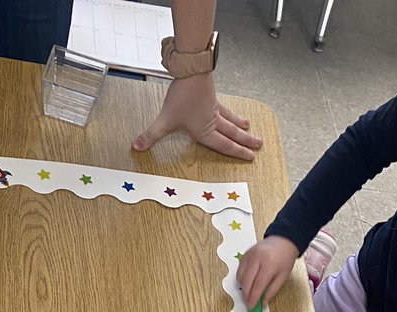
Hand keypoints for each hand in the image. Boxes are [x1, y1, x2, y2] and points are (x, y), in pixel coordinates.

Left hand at [132, 75, 261, 158]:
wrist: (191, 70)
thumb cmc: (181, 96)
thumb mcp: (164, 120)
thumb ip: (151, 135)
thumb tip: (137, 147)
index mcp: (205, 131)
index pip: (224, 145)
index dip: (237, 152)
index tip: (250, 157)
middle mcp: (212, 121)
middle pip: (233, 134)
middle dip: (246, 142)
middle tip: (259, 146)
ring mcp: (214, 108)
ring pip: (231, 120)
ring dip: (241, 126)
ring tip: (250, 129)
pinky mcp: (211, 96)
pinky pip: (225, 108)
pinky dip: (232, 112)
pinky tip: (234, 112)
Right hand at [236, 236, 298, 309]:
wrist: (283, 240)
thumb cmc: (285, 259)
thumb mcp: (283, 277)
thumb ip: (272, 291)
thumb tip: (262, 304)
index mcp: (269, 264)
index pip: (258, 285)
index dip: (253, 298)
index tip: (251, 307)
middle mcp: (257, 258)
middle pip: (247, 282)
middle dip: (246, 295)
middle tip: (248, 304)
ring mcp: (249, 255)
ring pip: (240, 277)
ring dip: (244, 288)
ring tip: (250, 292)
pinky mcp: (245, 254)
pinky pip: (239, 271)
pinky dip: (242, 279)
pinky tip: (249, 282)